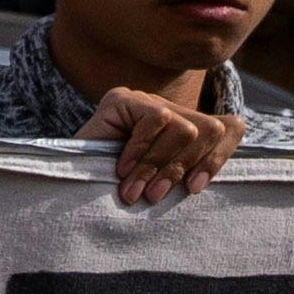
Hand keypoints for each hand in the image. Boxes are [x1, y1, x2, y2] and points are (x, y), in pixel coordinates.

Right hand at [83, 79, 237, 206]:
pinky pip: (155, 120)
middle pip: (209, 130)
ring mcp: (146, 101)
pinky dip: (140, 151)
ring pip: (185, 129)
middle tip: (155, 196)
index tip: (194, 189)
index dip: (218, 158)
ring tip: (135, 190)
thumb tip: (205, 182)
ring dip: (159, 166)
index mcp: (185, 129)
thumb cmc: (111, 190)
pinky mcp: (123, 98)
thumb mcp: (158, 185)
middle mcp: (170, 109)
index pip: (229, 128)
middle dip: (183, 167)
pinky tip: (120, 169)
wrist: (64, 181)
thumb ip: (184, 177)